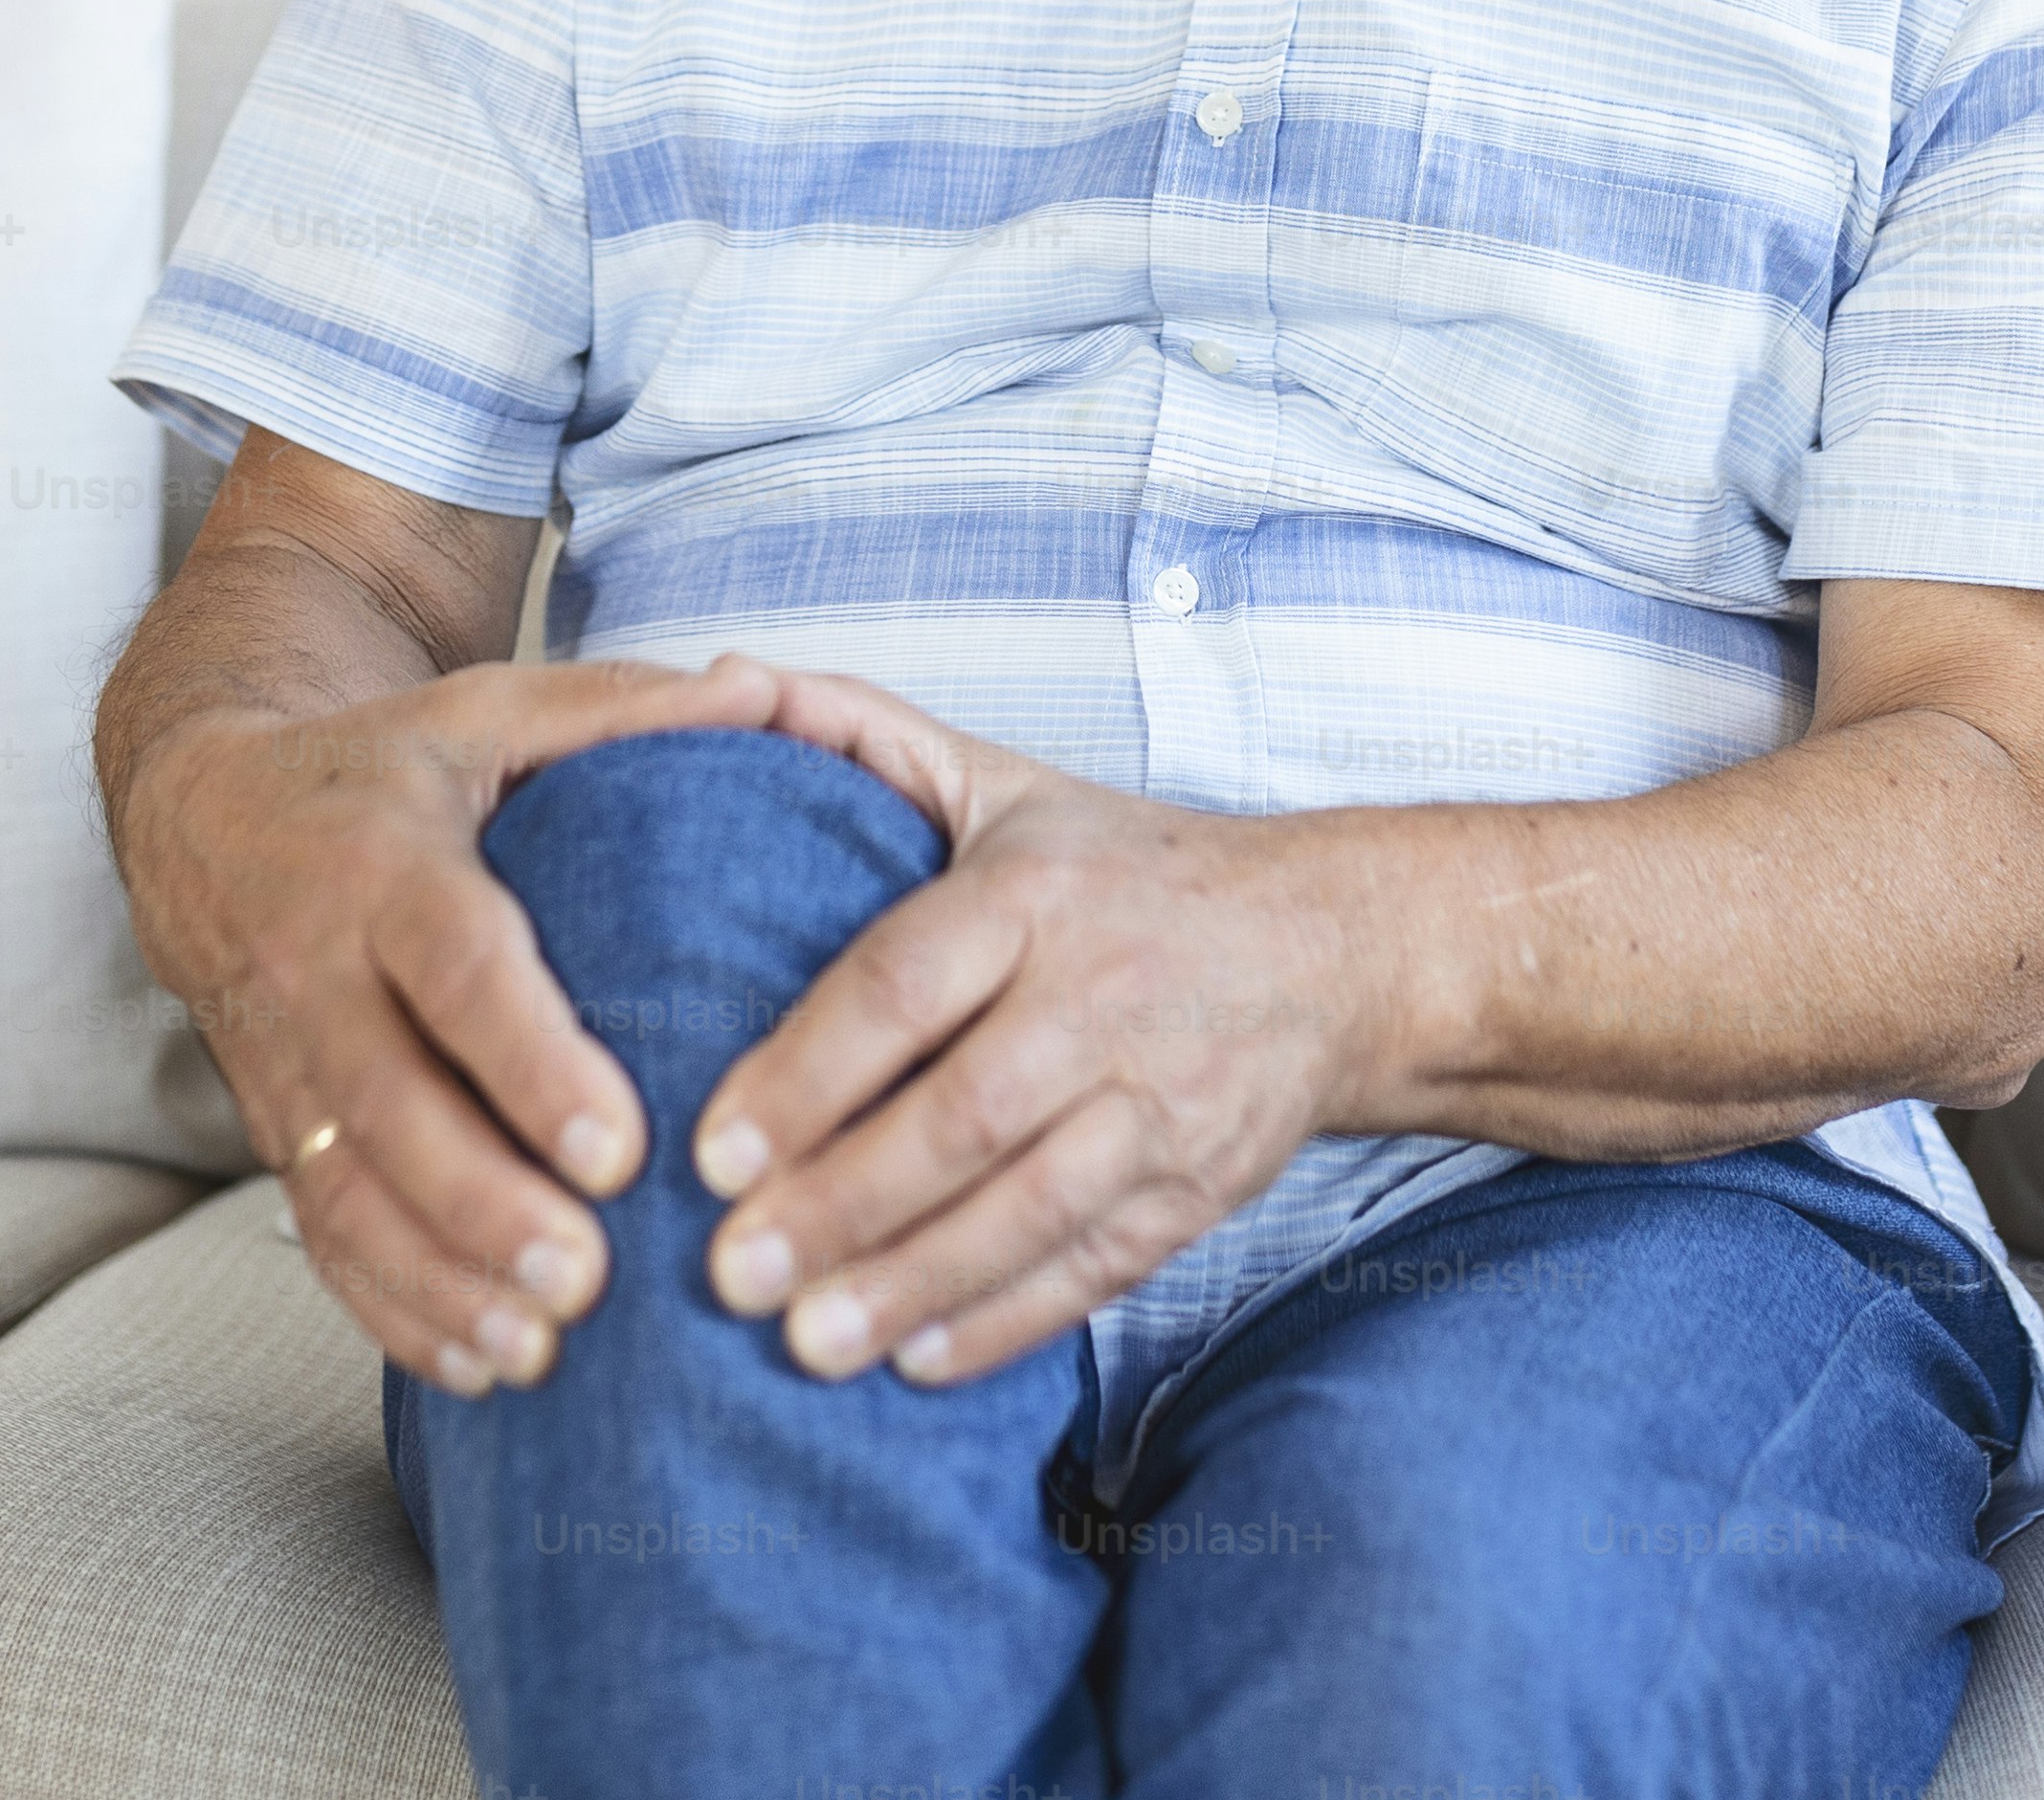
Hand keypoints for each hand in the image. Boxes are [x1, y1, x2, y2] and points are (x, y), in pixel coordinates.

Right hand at [113, 649, 802, 1398]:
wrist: (203, 816)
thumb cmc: (388, 765)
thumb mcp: (490, 710)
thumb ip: (620, 711)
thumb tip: (762, 690)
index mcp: (386, 862)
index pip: (456, 969)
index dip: (529, 1060)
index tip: (618, 1146)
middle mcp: (319, 970)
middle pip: (391, 1107)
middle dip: (484, 1204)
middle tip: (588, 1279)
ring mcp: (284, 1064)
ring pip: (349, 1191)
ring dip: (438, 1280)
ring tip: (538, 1351)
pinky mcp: (274, 1128)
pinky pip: (322, 1233)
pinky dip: (390, 1308)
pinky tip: (476, 1366)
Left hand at [689, 668, 1379, 1388]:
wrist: (1330, 945)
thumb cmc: (1125, 870)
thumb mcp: (1003, 782)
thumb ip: (860, 734)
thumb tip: (723, 682)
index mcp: (1036, 893)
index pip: (906, 985)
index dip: (807, 1073)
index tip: (712, 1150)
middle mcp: (1102, 995)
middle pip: (964, 1116)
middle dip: (842, 1202)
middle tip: (729, 1269)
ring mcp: (1163, 1098)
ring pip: (1030, 1206)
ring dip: (913, 1280)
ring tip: (805, 1342)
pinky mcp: (1201, 1182)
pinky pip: (1098, 1264)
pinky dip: (1008, 1319)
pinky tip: (917, 1361)